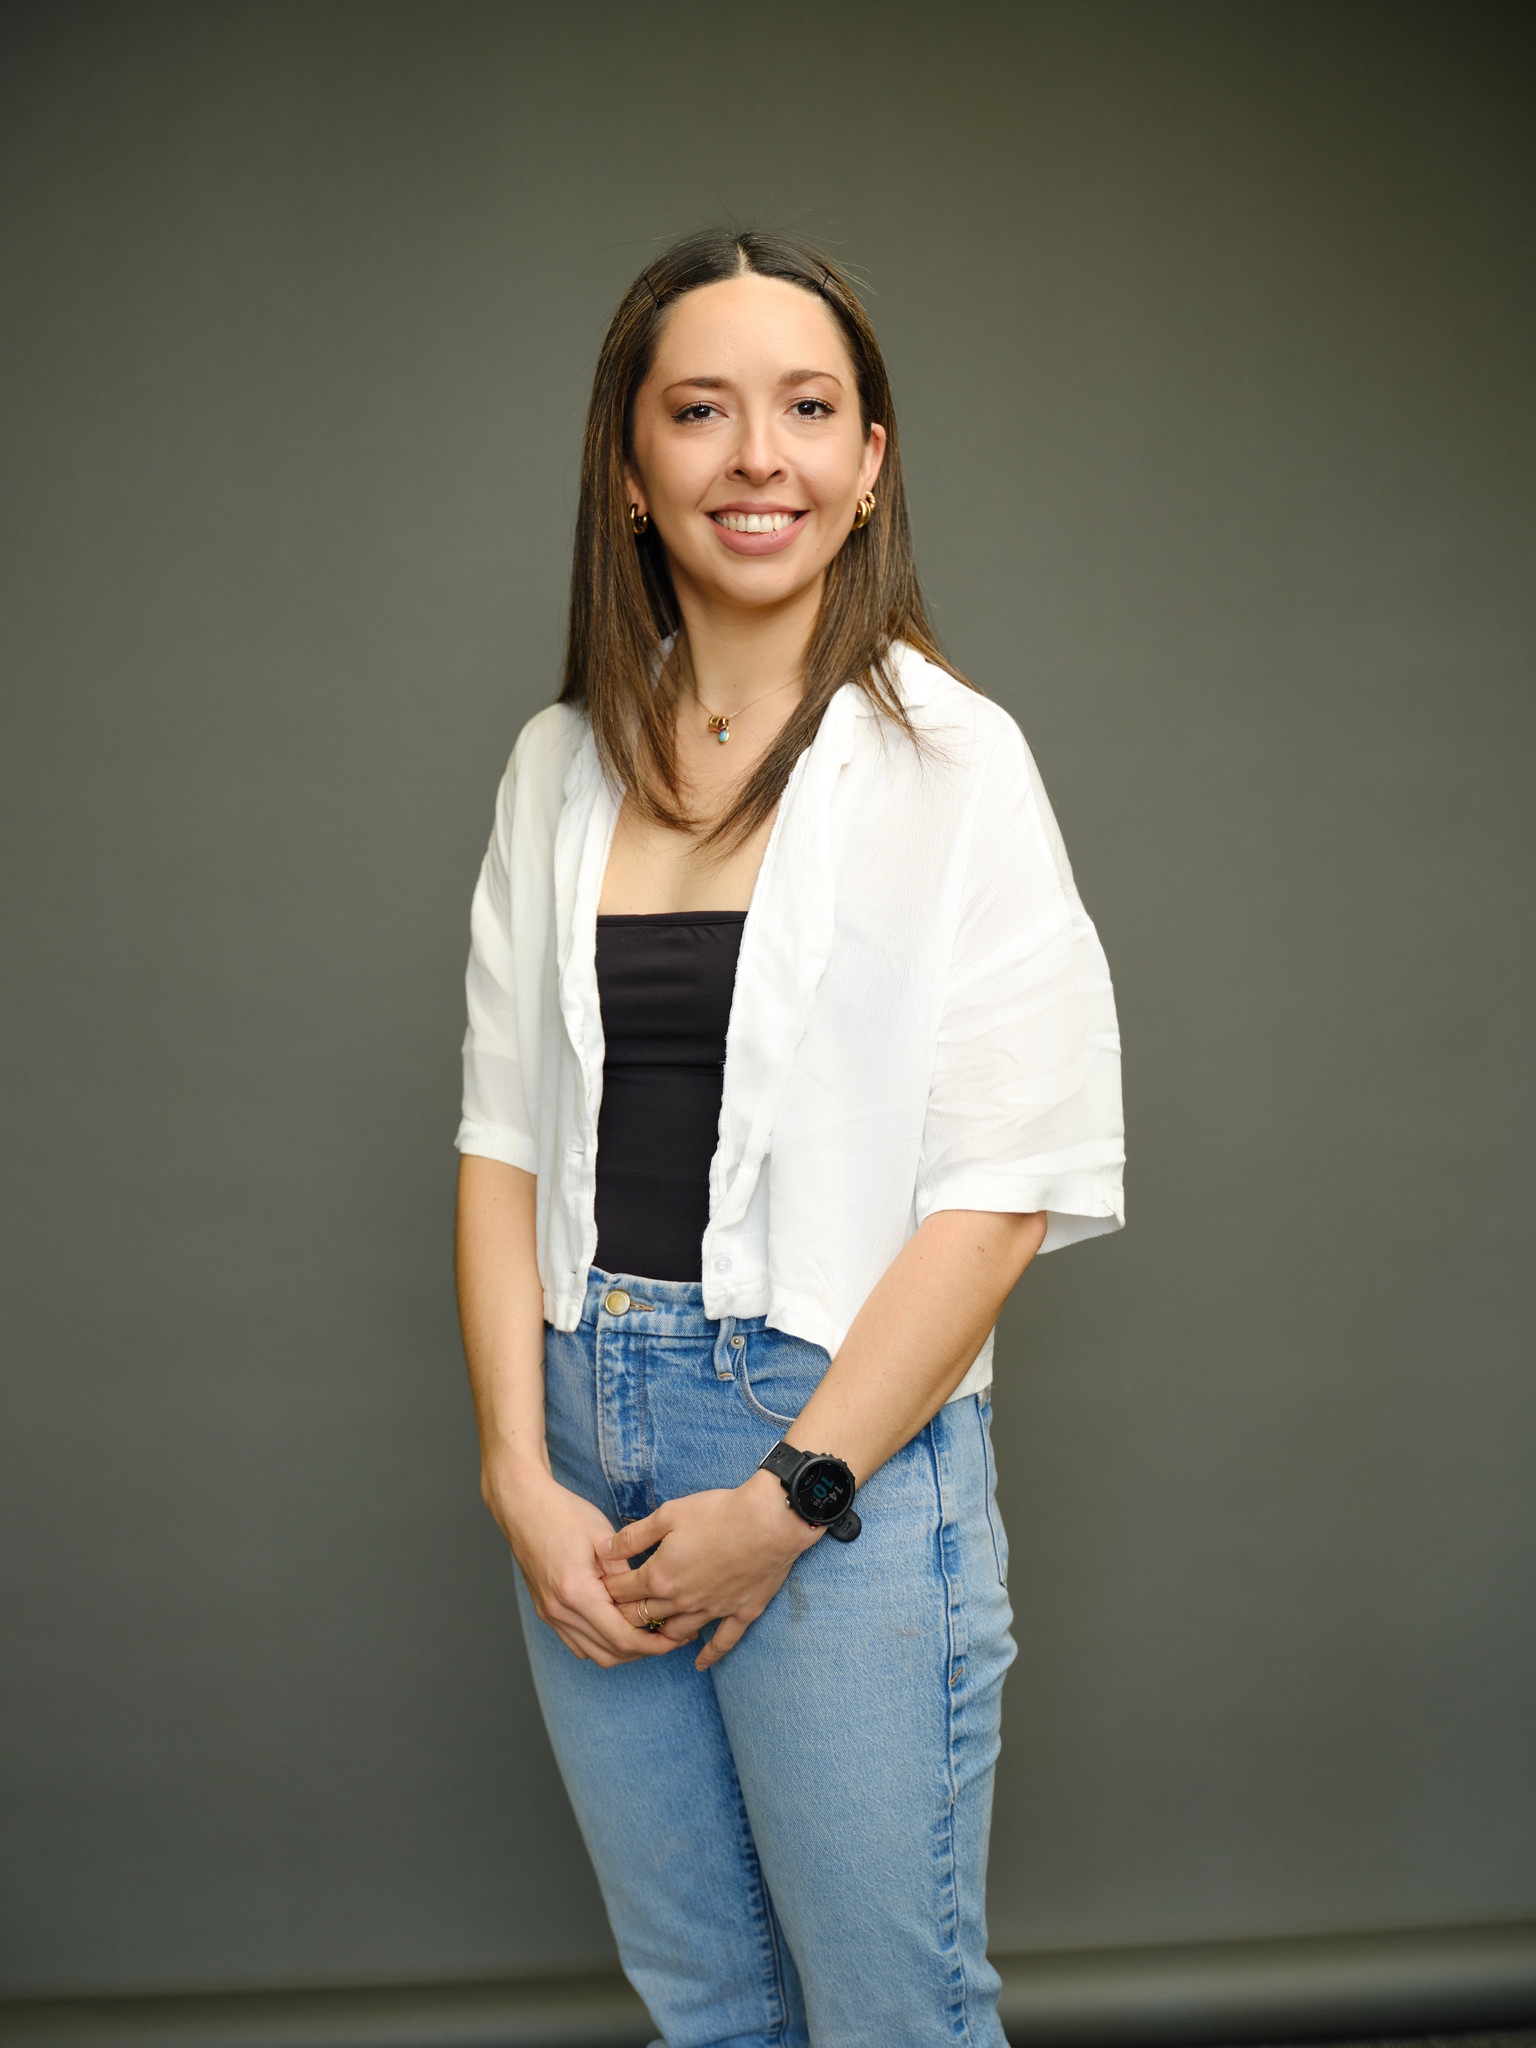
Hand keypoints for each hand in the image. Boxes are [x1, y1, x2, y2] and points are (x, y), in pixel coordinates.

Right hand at [483, 1454, 677, 1668]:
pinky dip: (601, 1643)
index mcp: (577, 1593)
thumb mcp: (603, 1536)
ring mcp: (550, 1615)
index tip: (676, 1639)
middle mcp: (560, 1612)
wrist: (522, 1507)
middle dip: (643, 1650)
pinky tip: (618, 1625)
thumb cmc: (563, 1514)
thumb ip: (626, 1574)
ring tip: (648, 1632)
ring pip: (592, 1654)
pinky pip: (577, 1643)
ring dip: (622, 1650)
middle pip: (609, 1654)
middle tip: (670, 1637)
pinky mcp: (546, 1612)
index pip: (621, 1638)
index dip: (653, 1644)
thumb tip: (648, 1598)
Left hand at [602, 1470, 822, 1669]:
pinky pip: (721, 1642)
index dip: (607, 1588)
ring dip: (660, 1634)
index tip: (600, 1585)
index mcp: (660, 1576)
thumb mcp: (669, 1514)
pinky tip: (699, 1664)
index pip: (622, 1591)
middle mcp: (682, 1601)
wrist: (770, 1521)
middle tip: (615, 1613)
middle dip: (624, 1615)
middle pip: (643, 1618)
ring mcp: (711, 1610)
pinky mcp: (739, 1612)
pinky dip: (709, 1655)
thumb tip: (604, 1550)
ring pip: (676, 1633)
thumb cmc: (719, 1512)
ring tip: (650, 1631)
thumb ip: (633, 1536)